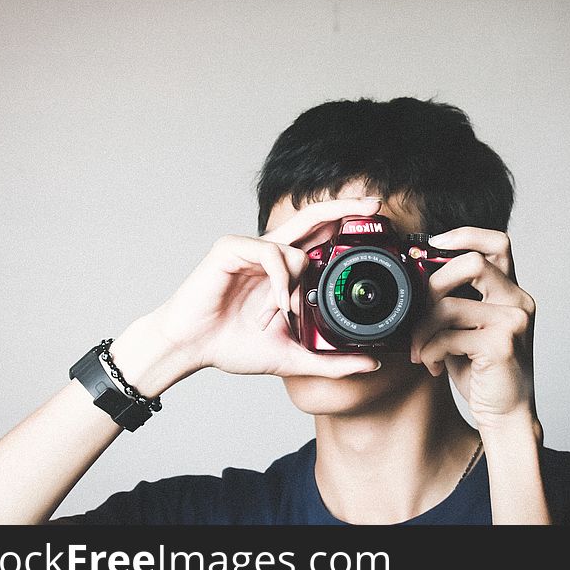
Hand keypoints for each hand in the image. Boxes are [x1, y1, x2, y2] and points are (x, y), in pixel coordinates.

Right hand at [143, 198, 382, 387]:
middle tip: (374, 206)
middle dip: (344, 208)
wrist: (192, 349)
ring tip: (285, 313)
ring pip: (294, 244)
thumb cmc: (234, 346)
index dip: (345, 229)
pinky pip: (270, 253)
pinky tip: (277, 304)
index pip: (320, 239)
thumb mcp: (293, 356)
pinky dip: (280, 279)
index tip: (376, 226)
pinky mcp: (231, 249)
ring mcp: (250, 248)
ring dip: (298, 281)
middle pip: (313, 218)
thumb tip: (373, 364)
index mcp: (284, 270)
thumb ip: (331, 361)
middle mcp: (271, 253)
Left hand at [409, 227, 541, 438]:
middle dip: (434, 284)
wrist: (506, 414)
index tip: (434, 243)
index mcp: (511, 292)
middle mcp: (519, 301)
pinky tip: (433, 365)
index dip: (466, 234)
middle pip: (474, 263)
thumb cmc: (482, 370)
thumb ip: (453, 300)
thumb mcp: (466, 328)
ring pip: (450, 305)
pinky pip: (448, 336)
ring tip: (420, 349)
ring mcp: (514, 322)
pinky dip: (430, 351)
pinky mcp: (501, 345)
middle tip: (420, 309)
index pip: (498, 243)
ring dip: (423, 329)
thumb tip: (417, 274)